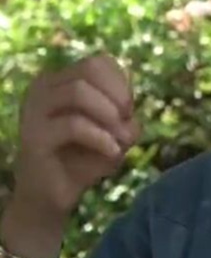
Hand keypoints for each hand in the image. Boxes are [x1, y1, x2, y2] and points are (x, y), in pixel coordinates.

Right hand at [9, 53, 139, 228]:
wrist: (55, 196)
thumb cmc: (88, 158)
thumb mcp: (117, 132)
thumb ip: (128, 117)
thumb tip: (129, 119)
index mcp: (61, 81)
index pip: (98, 61)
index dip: (122, 83)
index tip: (130, 111)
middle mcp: (43, 88)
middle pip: (89, 68)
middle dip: (118, 94)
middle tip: (128, 120)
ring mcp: (34, 110)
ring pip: (78, 91)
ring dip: (109, 114)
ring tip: (122, 139)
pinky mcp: (33, 137)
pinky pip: (73, 125)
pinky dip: (101, 137)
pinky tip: (113, 152)